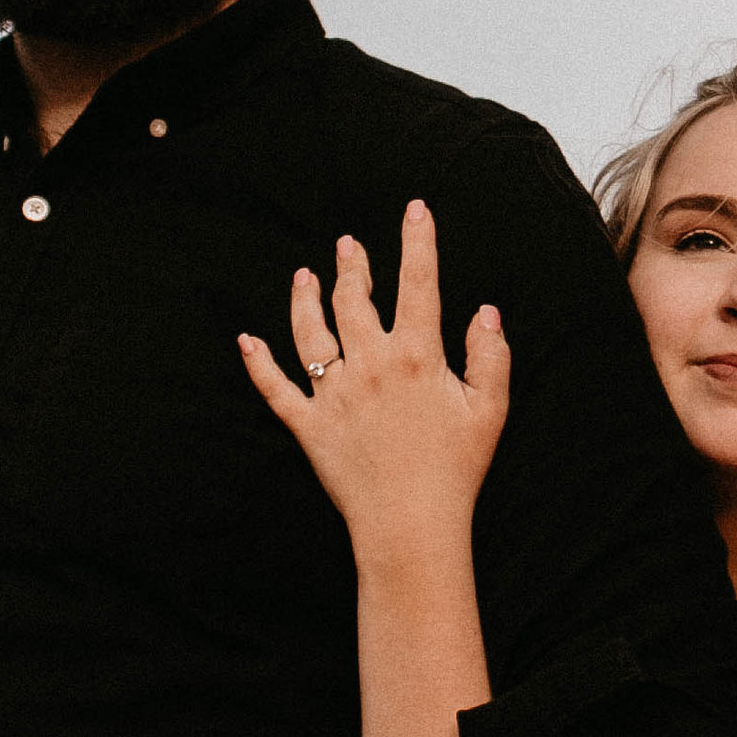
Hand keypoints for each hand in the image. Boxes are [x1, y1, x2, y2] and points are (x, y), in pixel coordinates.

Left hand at [239, 203, 508, 550]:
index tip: (415, 210)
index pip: (418, 284)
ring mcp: (334, 394)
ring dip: (305, 298)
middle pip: (354, 300)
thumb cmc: (456, 471)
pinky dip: (258, 364)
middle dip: (352, 266)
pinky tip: (246, 342)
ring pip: (309, 332)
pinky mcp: (308, 426)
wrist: (411, 526)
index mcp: (417, 357)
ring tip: (304, 275)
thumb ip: (490, 356)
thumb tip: (486, 312)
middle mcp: (369, 366)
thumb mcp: (490, 411)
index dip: (417, 242)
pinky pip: (275, 388)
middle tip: (348, 244)